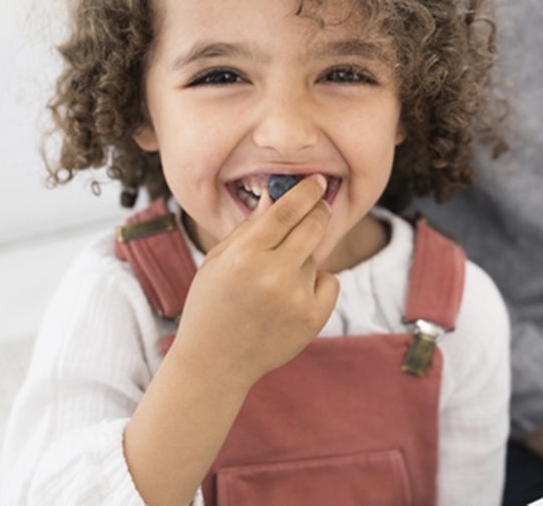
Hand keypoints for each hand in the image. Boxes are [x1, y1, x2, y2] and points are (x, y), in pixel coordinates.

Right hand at [171, 173, 340, 388]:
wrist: (216, 361)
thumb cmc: (212, 303)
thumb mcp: (218, 260)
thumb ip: (250, 227)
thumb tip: (278, 195)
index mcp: (244, 255)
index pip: (286, 211)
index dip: (306, 192)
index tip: (318, 181)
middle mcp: (272, 274)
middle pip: (312, 227)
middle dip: (318, 212)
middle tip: (319, 207)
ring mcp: (295, 298)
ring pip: (316, 257)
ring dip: (304, 259)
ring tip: (275, 282)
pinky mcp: (313, 319)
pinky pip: (330, 282)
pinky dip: (317, 284)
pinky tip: (292, 299)